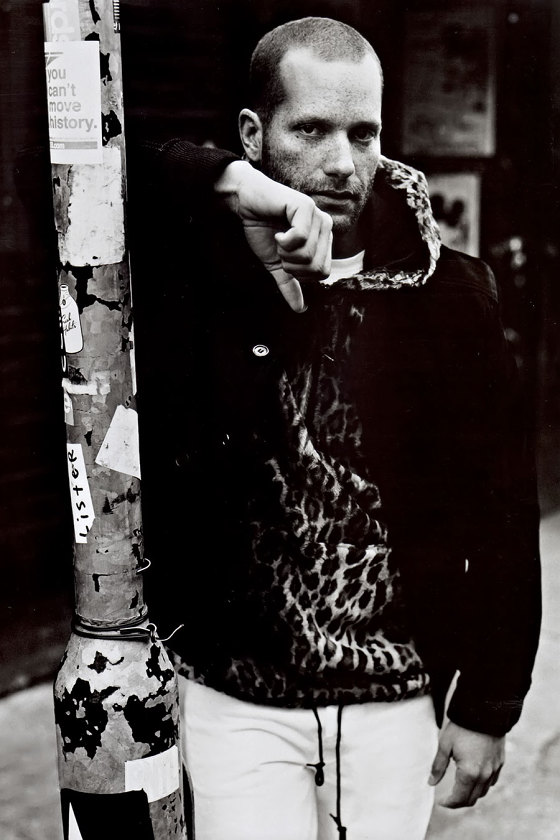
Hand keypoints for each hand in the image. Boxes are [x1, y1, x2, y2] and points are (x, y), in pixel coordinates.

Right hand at [215, 161, 331, 311]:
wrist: (245, 204)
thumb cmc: (262, 229)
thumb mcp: (277, 264)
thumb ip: (290, 284)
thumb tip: (300, 309)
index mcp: (324, 240)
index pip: (322, 273)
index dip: (298, 273)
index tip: (284, 256)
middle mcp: (326, 226)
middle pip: (317, 267)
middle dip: (292, 265)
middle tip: (280, 248)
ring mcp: (317, 215)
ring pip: (308, 255)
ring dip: (285, 253)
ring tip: (278, 237)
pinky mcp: (306, 206)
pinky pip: (301, 238)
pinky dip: (284, 241)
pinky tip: (278, 230)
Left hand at [428, 721, 504, 807]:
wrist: (485, 711)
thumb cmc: (461, 727)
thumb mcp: (445, 745)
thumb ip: (438, 766)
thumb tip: (430, 783)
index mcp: (469, 773)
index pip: (459, 798)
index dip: (449, 803)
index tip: (441, 801)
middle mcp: (484, 775)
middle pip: (472, 799)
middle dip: (459, 802)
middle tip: (448, 798)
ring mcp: (494, 770)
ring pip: (483, 792)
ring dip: (471, 794)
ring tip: (460, 788)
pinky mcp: (500, 762)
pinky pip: (492, 781)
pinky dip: (482, 784)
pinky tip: (474, 777)